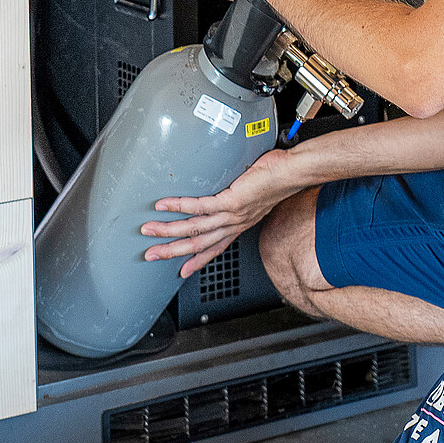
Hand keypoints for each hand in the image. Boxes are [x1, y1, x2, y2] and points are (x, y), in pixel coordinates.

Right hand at [141, 147, 302, 277]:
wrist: (294, 173)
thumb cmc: (278, 176)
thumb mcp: (256, 193)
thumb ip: (240, 196)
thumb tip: (229, 186)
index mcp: (239, 224)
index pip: (214, 247)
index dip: (197, 260)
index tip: (182, 269)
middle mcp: (234, 223)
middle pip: (198, 243)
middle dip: (171, 251)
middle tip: (151, 255)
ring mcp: (232, 215)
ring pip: (194, 228)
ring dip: (168, 231)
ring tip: (149, 229)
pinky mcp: (231, 201)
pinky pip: (200, 207)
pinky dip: (179, 206)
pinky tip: (164, 205)